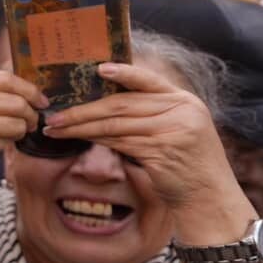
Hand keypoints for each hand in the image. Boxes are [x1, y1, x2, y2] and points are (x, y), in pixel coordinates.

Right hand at [0, 72, 45, 190]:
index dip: (28, 88)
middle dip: (30, 113)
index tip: (39, 99)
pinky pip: (5, 143)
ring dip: (19, 131)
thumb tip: (16, 89)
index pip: (4, 79)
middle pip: (15, 102)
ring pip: (15, 124)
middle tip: (31, 121)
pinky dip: (2, 145)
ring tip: (7, 135)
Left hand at [45, 63, 246, 215]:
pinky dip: (93, 140)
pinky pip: (118, 142)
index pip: (149, 80)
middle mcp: (181, 112)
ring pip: (114, 125)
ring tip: (55, 128)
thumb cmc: (186, 159)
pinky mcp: (160, 153)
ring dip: (80, 127)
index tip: (98, 68)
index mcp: (184, 100)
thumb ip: (151, 112)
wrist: (207, 193)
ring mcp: (172, 132)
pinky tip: (76, 139)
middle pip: (122, 104)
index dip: (124, 72)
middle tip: (54, 115)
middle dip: (83, 110)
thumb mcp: (176, 127)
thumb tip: (101, 103)